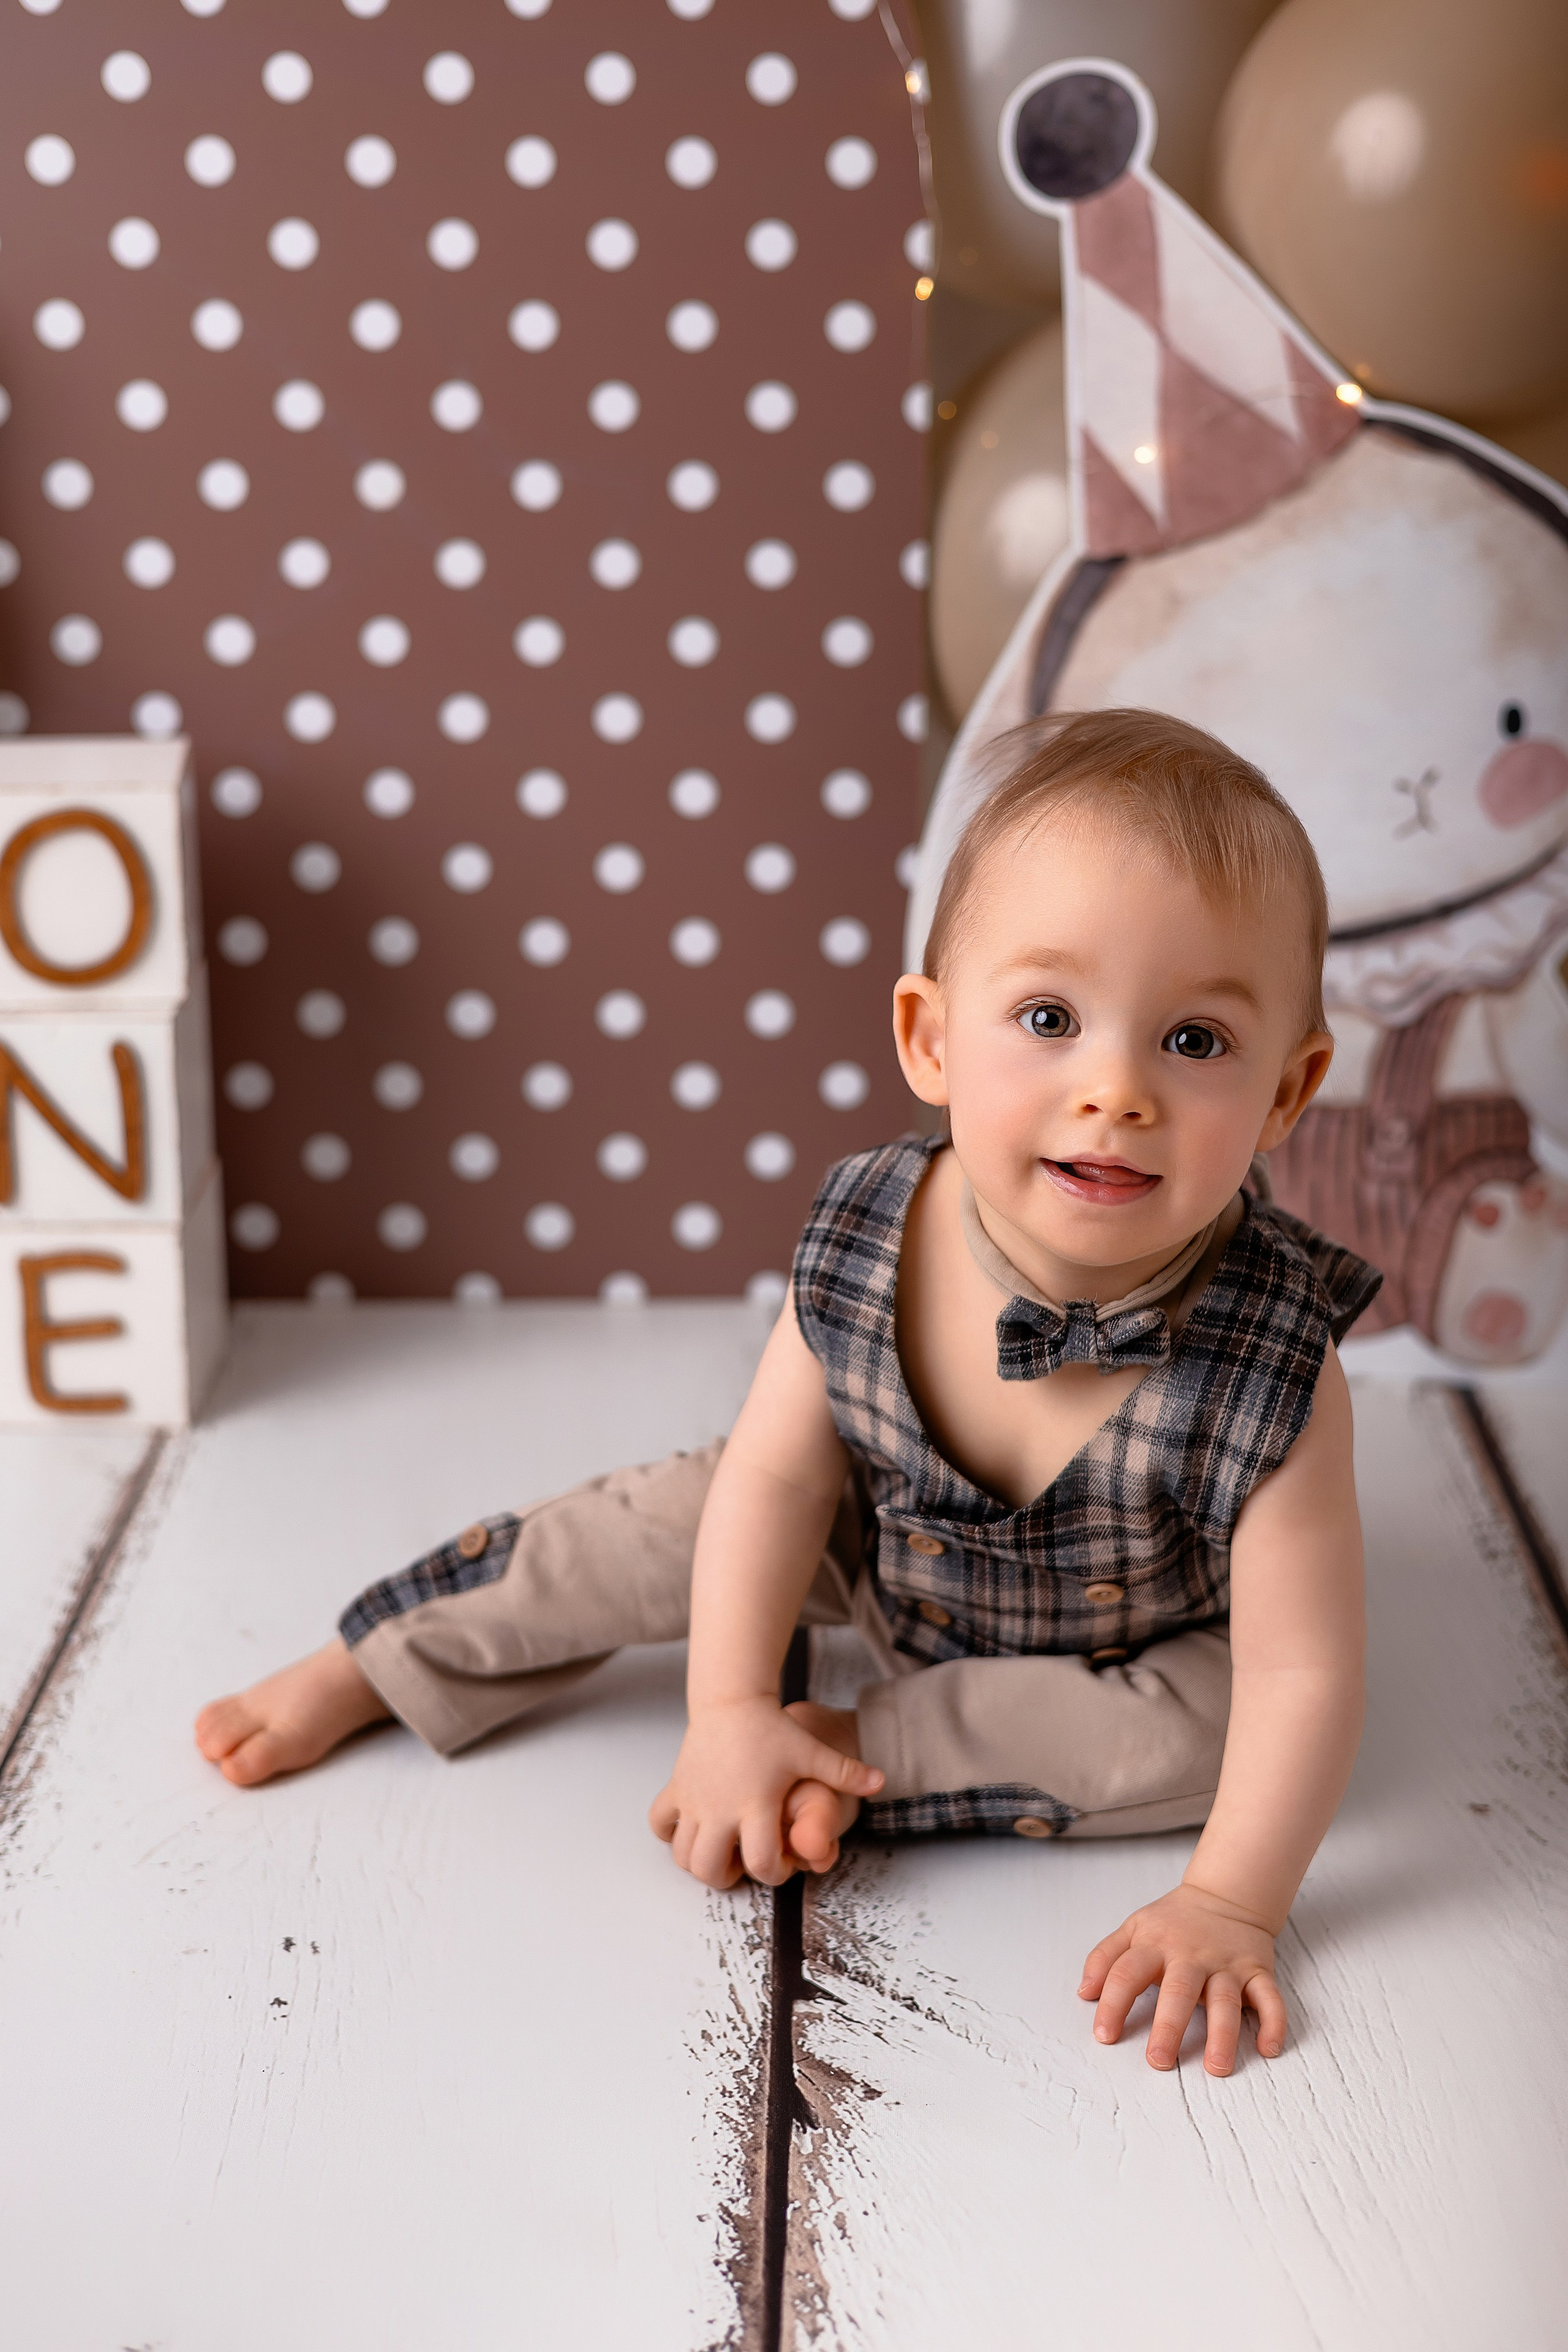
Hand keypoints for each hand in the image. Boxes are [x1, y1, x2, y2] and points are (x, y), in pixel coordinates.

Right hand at [649, 1694, 883, 1889]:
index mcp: (755, 1802)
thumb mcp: (811, 1750)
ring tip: (723, 1847)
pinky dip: (672, 1835)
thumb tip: (882, 1781)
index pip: (760, 1862)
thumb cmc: (772, 1727)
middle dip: (730, 1878)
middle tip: (747, 1860)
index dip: (775, 1873)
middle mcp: (720, 1807)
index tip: (782, 1861)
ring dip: (701, 1862)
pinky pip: (660, 1825)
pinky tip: (694, 1828)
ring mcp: (694, 1799)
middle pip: (711, 1870)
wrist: (732, 1698)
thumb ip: (845, 1770)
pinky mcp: (676, 1788)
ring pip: (683, 1856)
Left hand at [1078, 1882, 1286, 2075]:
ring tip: (1216, 2066)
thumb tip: (1084, 1994)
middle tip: (1158, 2061)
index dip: (1113, 2003)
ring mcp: (1227, 1964)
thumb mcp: (1133, 1928)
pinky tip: (1268, 2048)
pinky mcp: (1257, 1971)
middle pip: (1179, 1990)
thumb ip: (1105, 1958)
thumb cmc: (1172, 1922)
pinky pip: (1270, 1997)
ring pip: (1226, 1999)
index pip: (1127, 1972)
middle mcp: (1191, 1956)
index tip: (1104, 2036)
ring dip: (1223, 2034)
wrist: (1225, 1896)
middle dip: (1168, 2026)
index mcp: (1155, 1945)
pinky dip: (1273, 2022)